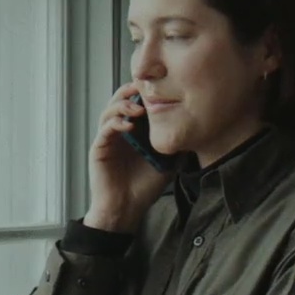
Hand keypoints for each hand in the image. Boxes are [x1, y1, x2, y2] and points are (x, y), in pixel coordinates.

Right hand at [85, 83, 173, 233]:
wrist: (126, 209)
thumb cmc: (144, 187)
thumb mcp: (168, 162)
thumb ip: (175, 144)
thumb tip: (195, 128)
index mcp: (135, 131)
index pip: (137, 102)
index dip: (145, 91)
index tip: (159, 84)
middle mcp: (119, 131)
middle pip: (120, 100)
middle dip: (131, 90)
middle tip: (145, 86)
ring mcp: (108, 139)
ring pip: (110, 111)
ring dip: (123, 104)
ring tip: (139, 107)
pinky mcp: (99, 148)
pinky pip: (105, 129)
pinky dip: (116, 123)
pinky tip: (129, 125)